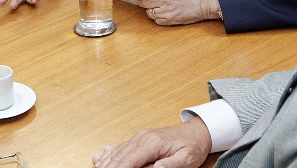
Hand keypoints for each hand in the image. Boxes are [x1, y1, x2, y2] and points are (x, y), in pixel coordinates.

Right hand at [92, 119, 211, 167]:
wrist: (197, 131)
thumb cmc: (193, 146)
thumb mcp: (186, 159)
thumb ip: (169, 165)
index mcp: (151, 143)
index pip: (128, 161)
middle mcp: (141, 138)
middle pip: (118, 158)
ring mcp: (139, 138)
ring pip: (117, 153)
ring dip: (105, 163)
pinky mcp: (139, 140)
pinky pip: (120, 148)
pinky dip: (108, 155)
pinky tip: (99, 158)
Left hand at [135, 0, 219, 25]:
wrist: (205, 3)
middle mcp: (164, 1)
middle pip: (143, 3)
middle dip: (143, 2)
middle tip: (145, 0)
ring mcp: (167, 12)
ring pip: (149, 13)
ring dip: (150, 10)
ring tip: (157, 7)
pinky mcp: (171, 21)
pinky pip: (157, 21)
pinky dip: (157, 18)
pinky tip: (162, 13)